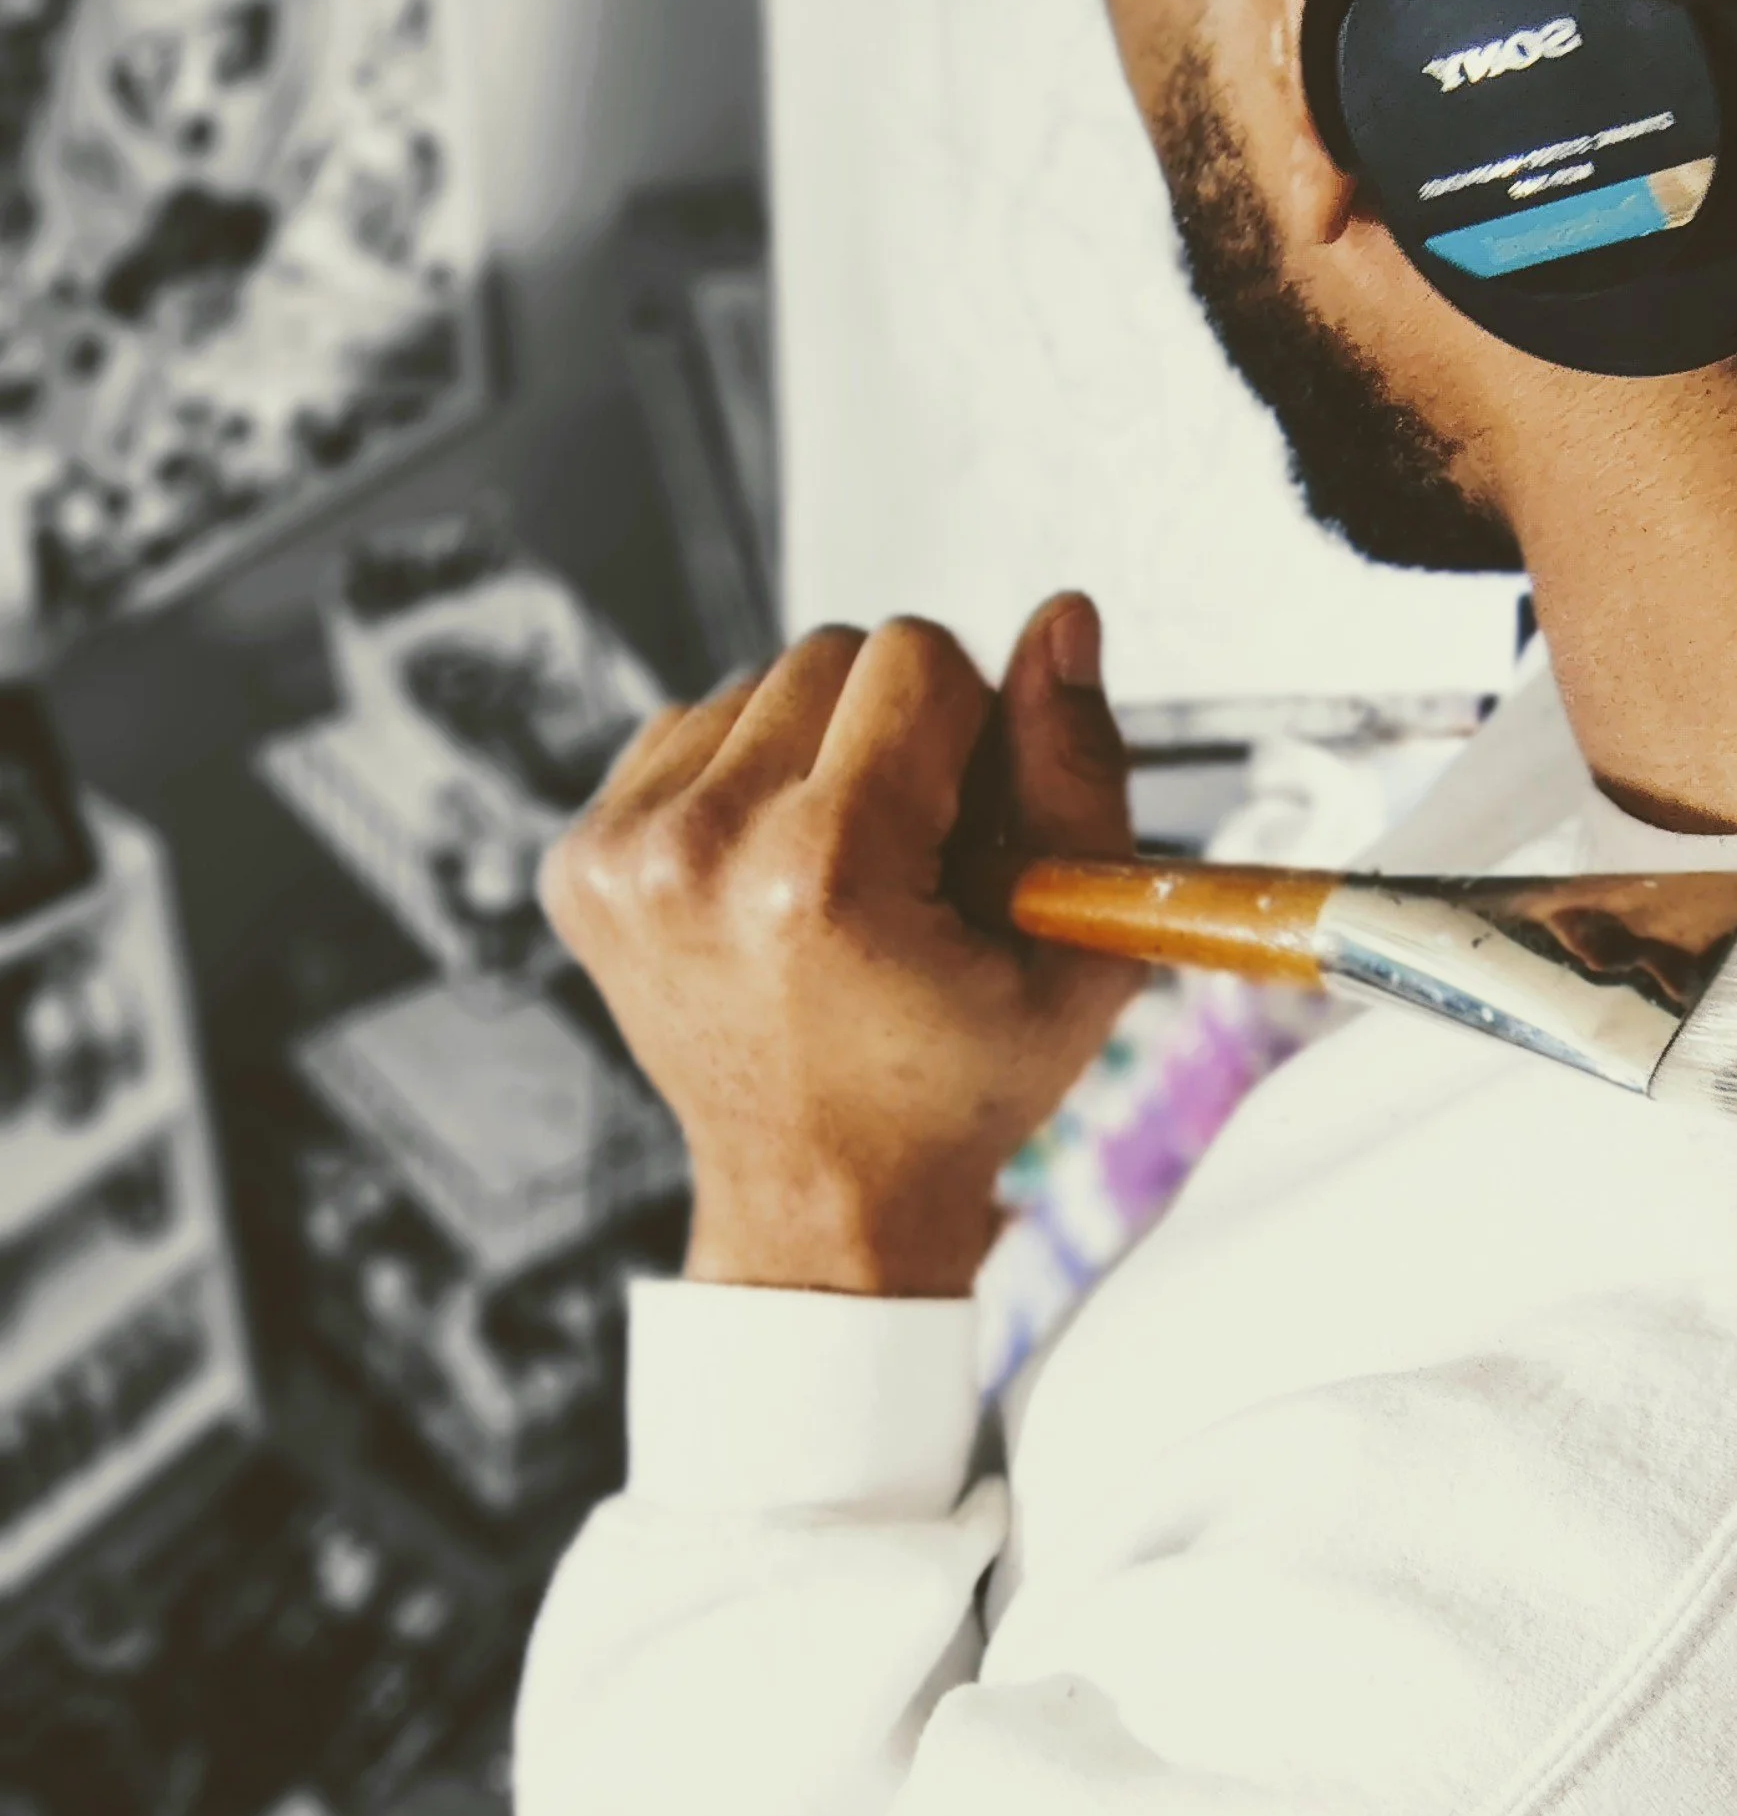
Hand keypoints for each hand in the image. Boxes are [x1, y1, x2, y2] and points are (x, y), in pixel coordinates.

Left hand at [543, 595, 1141, 1296]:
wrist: (820, 1195)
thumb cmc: (955, 1092)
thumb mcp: (1075, 958)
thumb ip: (1078, 774)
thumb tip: (1060, 620)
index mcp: (822, 875)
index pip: (914, 655)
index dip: (972, 728)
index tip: (968, 826)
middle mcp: (698, 853)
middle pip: (827, 651)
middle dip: (890, 730)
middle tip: (912, 854)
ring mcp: (622, 856)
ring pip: (753, 685)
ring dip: (813, 754)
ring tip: (842, 874)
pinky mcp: (579, 861)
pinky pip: (686, 733)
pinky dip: (741, 784)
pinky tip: (775, 878)